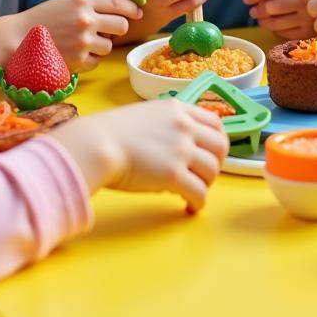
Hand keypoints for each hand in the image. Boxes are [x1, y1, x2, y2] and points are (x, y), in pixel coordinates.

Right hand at [22, 0, 141, 71]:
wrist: (16, 39)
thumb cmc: (42, 19)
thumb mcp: (67, 3)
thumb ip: (90, 5)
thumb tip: (118, 11)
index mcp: (83, 1)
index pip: (118, 3)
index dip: (132, 8)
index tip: (138, 12)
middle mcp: (86, 20)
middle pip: (122, 26)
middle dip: (119, 29)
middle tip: (109, 31)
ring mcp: (83, 41)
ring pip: (109, 46)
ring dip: (101, 46)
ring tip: (84, 43)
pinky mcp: (78, 60)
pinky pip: (97, 62)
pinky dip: (90, 60)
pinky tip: (76, 54)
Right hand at [55, 99, 228, 211]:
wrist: (95, 144)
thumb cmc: (110, 132)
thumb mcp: (146, 114)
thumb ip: (166, 124)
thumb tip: (176, 145)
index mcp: (177, 109)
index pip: (215, 122)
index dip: (217, 141)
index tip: (210, 153)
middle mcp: (184, 126)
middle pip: (221, 146)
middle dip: (216, 163)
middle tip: (203, 175)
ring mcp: (181, 150)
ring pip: (213, 171)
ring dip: (206, 184)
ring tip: (192, 192)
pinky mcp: (174, 175)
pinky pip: (199, 193)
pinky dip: (198, 203)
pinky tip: (188, 207)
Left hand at [242, 0, 315, 38]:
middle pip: (275, 6)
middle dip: (259, 9)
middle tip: (253, 10)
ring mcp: (311, 17)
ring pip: (277, 23)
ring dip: (263, 20)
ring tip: (260, 16)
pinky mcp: (309, 32)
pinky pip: (284, 34)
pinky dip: (274, 30)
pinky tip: (273, 23)